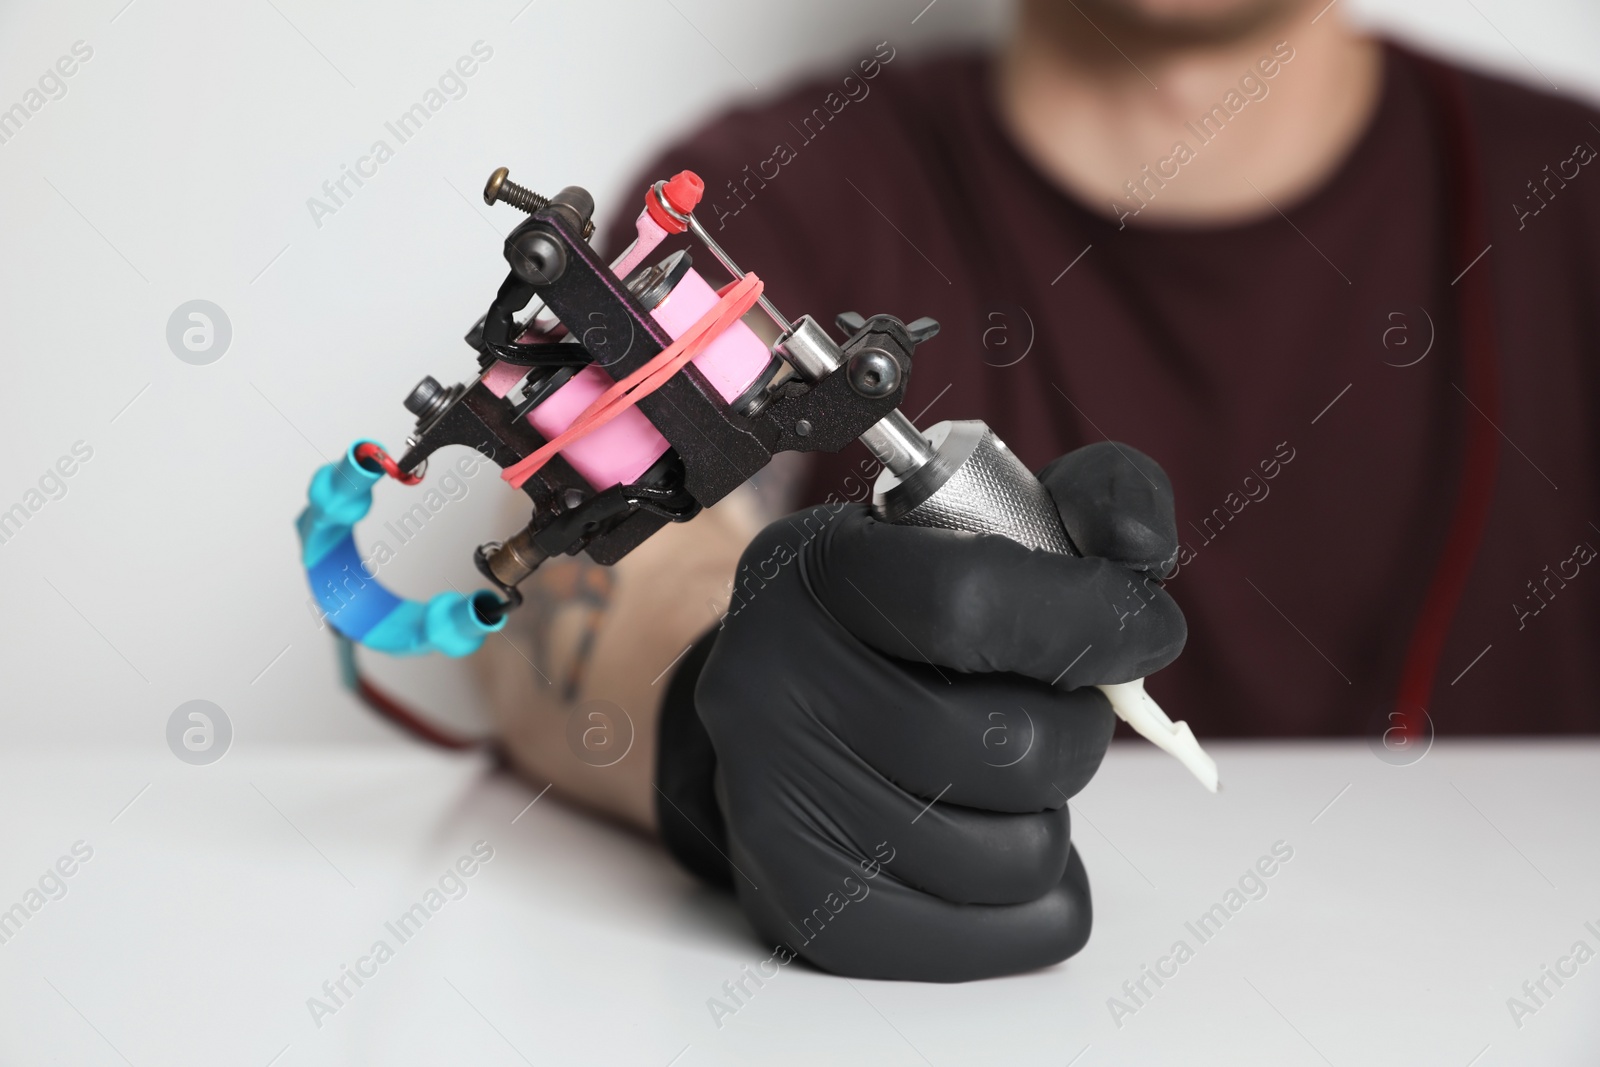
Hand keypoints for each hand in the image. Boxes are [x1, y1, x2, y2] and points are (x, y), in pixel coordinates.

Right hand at [667, 442, 1184, 981]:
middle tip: (1054, 710)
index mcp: (813, 571)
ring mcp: (774, 809)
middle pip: (1011, 745)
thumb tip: (1141, 552)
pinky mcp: (804, 910)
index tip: (1145, 630)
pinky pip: (1006, 935)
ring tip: (1000, 777)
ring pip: (1017, 856)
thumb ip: (1085, 503)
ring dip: (1048, 816)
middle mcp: (768, 689)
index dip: (1093, 620)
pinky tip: (992, 838)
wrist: (775, 711)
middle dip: (1078, 731)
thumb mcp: (974, 526)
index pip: (973, 601)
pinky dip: (1041, 897)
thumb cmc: (898, 618)